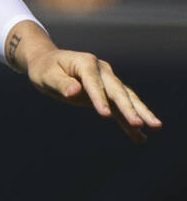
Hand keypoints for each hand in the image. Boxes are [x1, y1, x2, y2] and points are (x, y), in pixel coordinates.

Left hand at [23, 47, 161, 142]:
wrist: (48, 63)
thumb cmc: (44, 69)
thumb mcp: (46, 75)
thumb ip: (61, 83)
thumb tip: (74, 91)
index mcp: (86, 62)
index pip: (94, 82)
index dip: (99, 98)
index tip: (105, 115)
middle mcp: (101, 69)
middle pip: (117, 90)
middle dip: (128, 108)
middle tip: (139, 123)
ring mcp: (107, 80)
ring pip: (126, 98)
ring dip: (139, 112)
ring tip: (155, 127)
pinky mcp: (108, 92)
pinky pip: (120, 108)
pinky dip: (129, 122)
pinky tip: (140, 137)